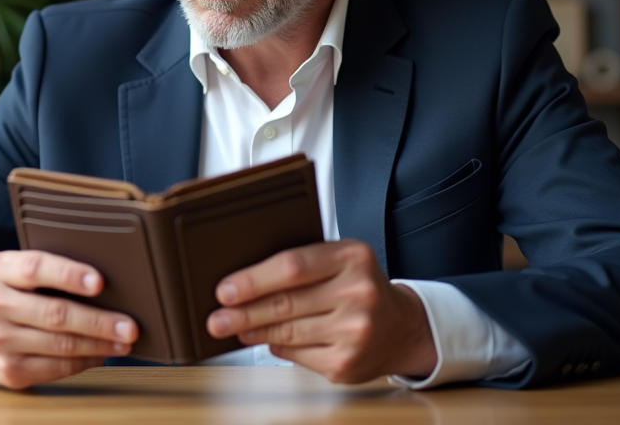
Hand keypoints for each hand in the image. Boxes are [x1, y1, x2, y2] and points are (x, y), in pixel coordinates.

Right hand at [0, 250, 137, 388]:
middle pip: (54, 313)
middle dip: (98, 321)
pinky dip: (85, 361)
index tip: (99, 282)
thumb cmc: (10, 293)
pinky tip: (101, 353)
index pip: (35, 268)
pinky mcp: (9, 370)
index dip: (69, 274)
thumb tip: (107, 281)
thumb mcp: (16, 271)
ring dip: (99, 344)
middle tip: (129, 325)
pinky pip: (57, 368)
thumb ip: (49, 270)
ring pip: (60, 344)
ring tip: (124, 341)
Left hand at [205, 239, 436, 383]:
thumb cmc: (361, 287)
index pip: (292, 266)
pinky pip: (298, 354)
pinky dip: (277, 346)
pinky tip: (265, 340)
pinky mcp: (347, 362)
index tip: (225, 289)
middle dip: (243, 311)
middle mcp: (358, 292)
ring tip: (234, 327)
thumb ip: (302, 264)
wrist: (402, 326)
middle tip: (216, 317)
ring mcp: (355, 331)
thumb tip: (245, 281)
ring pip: (288, 331)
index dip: (253, 279)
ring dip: (254, 330)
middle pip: (285, 303)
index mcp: (352, 256)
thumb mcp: (340, 261)